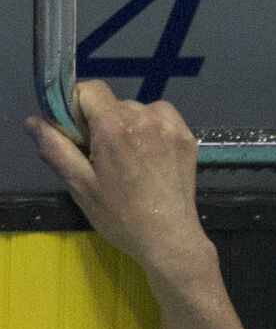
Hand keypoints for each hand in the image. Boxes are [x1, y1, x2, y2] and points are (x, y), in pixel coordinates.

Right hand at [26, 80, 204, 273]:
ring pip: (136, 110)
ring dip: (126, 125)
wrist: (169, 239)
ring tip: (127, 159)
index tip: (77, 133)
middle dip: (100, 122)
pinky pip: (161, 117)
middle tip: (101, 156)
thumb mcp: (80, 184)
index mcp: (117, 127)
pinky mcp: (187, 137)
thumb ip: (55, 147)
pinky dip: (151, 127)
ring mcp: (171, 127)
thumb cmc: (121, 216)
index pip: (89, 90)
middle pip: (112, 103)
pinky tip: (148, 153)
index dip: (76, 107)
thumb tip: (34, 121)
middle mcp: (146, 119)